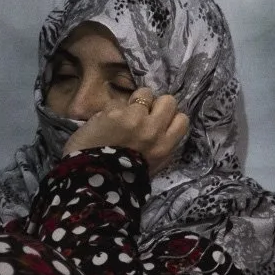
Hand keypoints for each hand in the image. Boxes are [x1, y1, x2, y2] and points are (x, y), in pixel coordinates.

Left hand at [64, 87, 189, 176]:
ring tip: (124, 112)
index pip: (182, 119)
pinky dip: (112, 109)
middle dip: (157, 104)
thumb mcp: (151, 166)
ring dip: (135, 101)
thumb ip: (160, 147)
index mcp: (164, 147)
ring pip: (144, 94)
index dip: (170, 117)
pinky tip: (104, 121)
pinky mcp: (114, 113)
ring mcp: (135, 119)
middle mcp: (154, 130)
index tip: (159, 121)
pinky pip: (118, 102)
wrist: (93, 179)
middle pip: (168, 101)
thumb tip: (161, 130)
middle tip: (144, 112)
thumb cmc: (123, 176)